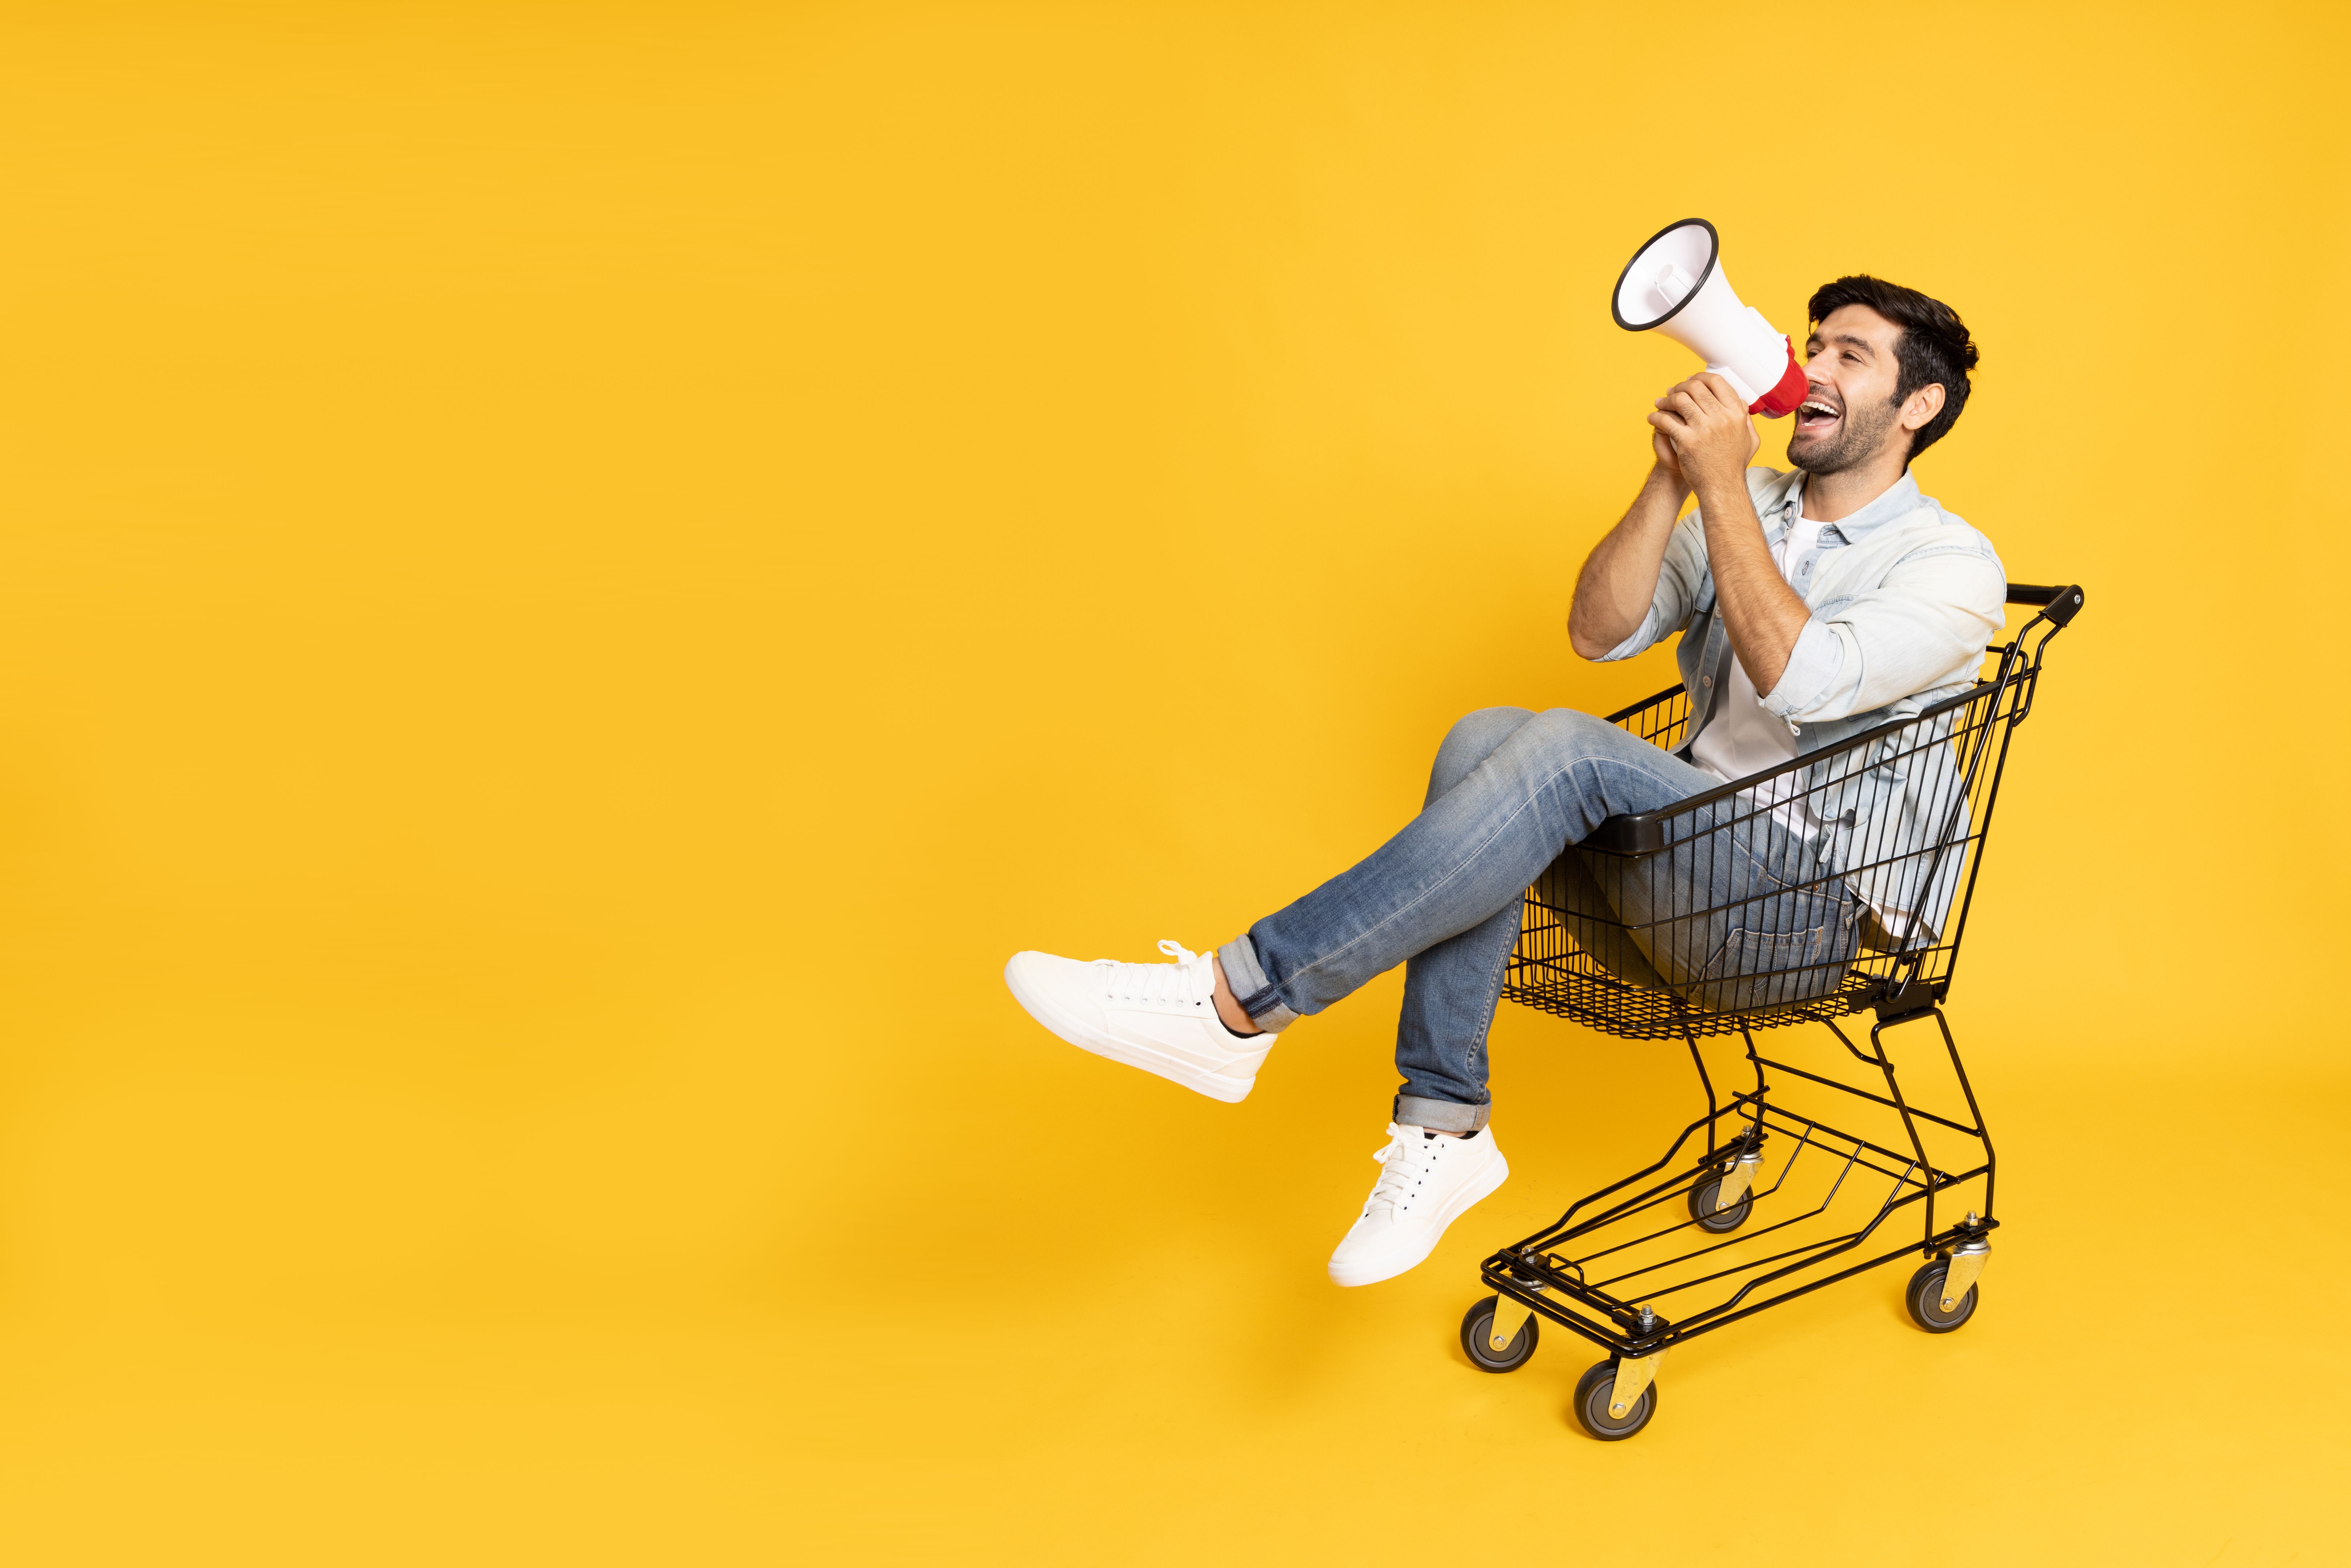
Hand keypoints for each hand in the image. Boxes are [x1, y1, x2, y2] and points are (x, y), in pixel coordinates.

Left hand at [1648, 373, 1760, 494]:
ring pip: (1680, 400)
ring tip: (1660, 403)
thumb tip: (1741, 402)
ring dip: (1666, 399)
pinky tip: (1653, 418)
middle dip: (1680, 386)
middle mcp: (1722, 418)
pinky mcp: (1688, 441)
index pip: (1717, 382)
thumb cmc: (1733, 465)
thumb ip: (1746, 419)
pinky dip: (1656, 417)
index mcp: (1736, 414)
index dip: (1700, 377)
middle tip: (1672, 392)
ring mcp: (1704, 429)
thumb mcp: (1749, 440)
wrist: (1721, 487)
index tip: (1690, 381)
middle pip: (1696, 387)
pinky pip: (1667, 420)